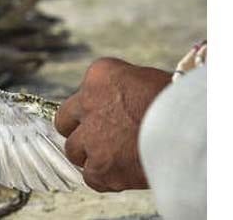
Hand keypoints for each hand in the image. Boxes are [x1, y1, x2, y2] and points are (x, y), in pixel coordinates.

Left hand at [55, 58, 171, 191]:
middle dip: (80, 130)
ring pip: (74, 150)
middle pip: (65, 121)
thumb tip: (121, 104)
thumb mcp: (146, 79)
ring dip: (90, 155)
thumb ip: (123, 90)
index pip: (83, 91)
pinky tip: (119, 174)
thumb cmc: (177, 102)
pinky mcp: (100, 165)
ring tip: (114, 157)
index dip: (94, 108)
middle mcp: (87, 103)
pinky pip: (91, 177)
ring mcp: (90, 136)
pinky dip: (103, 179)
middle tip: (100, 138)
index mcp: (100, 75)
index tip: (106, 115)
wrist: (189, 126)